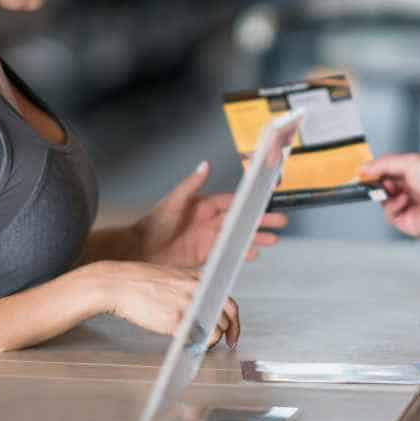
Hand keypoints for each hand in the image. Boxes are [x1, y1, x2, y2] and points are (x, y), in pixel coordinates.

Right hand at [90, 261, 241, 348]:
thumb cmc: (142, 282)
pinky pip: (198, 337)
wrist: (120, 284)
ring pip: (215, 329)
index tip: (232, 333)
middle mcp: (197, 290)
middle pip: (226, 317)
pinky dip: (199, 345)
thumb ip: (191, 290)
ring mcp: (187, 305)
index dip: (234, 321)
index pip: (228, 301)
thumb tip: (202, 309)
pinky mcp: (175, 319)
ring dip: (212, 341)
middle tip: (224, 343)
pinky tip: (191, 346)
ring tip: (202, 344)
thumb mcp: (174, 277)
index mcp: (198, 279)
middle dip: (226, 333)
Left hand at [135, 161, 288, 267]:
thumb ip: (192, 185)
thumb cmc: (153, 224)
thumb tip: (206, 164)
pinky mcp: (204, 256)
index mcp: (204, 206)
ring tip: (273, 240)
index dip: (249, 199)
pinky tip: (252, 254)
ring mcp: (208, 240)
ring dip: (254, 238)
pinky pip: (227, 254)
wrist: (139, 251)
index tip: (265, 195)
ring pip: (237, 238)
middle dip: (259, 221)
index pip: (233, 201)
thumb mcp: (173, 201)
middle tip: (280, 222)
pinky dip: (240, 254)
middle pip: (240, 221)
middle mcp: (209, 222)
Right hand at [359, 154, 419, 238]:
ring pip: (383, 201)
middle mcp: (411, 190)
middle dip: (377, 183)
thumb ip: (384, 164)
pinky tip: (404, 200)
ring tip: (394, 188)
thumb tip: (364, 167)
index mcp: (414, 173)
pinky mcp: (408, 222)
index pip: (388, 172)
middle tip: (371, 179)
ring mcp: (409, 206)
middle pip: (384, 187)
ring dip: (385, 193)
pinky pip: (389, 213)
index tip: (364, 170)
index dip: (376, 171)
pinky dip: (393, 206)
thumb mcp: (409, 162)